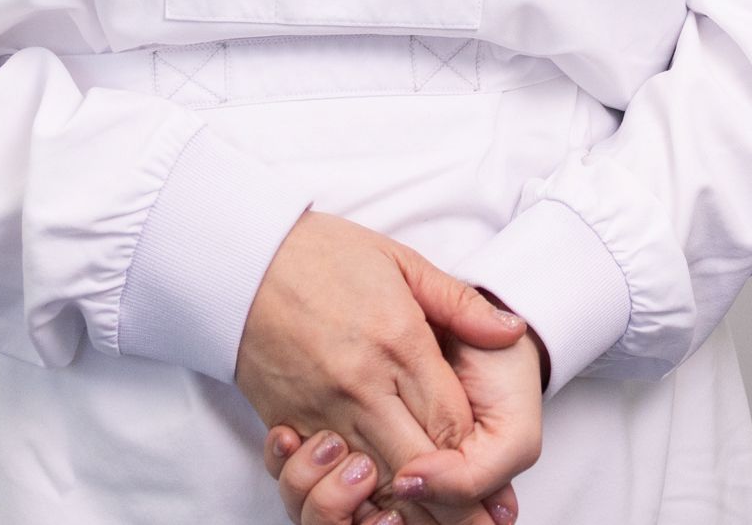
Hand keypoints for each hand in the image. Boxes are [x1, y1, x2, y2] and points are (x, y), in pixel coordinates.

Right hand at [234, 215, 532, 516]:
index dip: (474, 452)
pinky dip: (352, 489)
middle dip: (449, 494)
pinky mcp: (289, 421)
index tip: (492, 469)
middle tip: (478, 518)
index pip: (450, 421)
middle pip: (419, 461)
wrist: (240, 259)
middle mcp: (363, 384)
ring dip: (403, 498)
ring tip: (425, 516)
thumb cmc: (322, 254)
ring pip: (374, 477)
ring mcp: (323, 408)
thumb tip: (511, 330)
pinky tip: (372, 497)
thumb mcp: (400, 261)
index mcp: (399, 342)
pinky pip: (328, 472)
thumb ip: (459, 303)